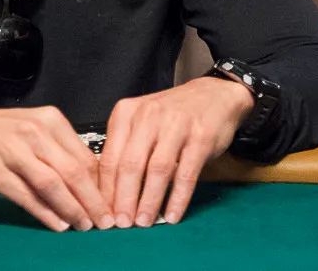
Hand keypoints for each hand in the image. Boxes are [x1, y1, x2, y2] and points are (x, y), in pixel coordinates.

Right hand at [0, 104, 112, 231]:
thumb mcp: (30, 130)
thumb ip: (58, 151)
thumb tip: (90, 183)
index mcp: (48, 120)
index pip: (85, 156)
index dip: (102, 186)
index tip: (112, 205)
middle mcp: (32, 131)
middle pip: (73, 171)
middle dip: (94, 201)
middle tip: (105, 222)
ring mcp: (12, 150)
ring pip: (52, 183)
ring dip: (72, 209)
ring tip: (84, 226)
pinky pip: (25, 195)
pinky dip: (44, 212)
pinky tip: (57, 224)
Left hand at [99, 77, 252, 227]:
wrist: (213, 94)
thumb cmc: (171, 114)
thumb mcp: (141, 121)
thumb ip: (125, 149)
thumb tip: (109, 192)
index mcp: (126, 113)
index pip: (109, 157)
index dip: (106, 190)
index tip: (103, 213)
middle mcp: (148, 116)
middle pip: (130, 165)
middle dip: (124, 199)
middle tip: (121, 224)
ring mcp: (176, 126)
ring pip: (157, 170)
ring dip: (149, 201)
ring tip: (144, 222)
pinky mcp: (200, 138)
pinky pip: (186, 174)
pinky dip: (178, 198)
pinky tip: (172, 215)